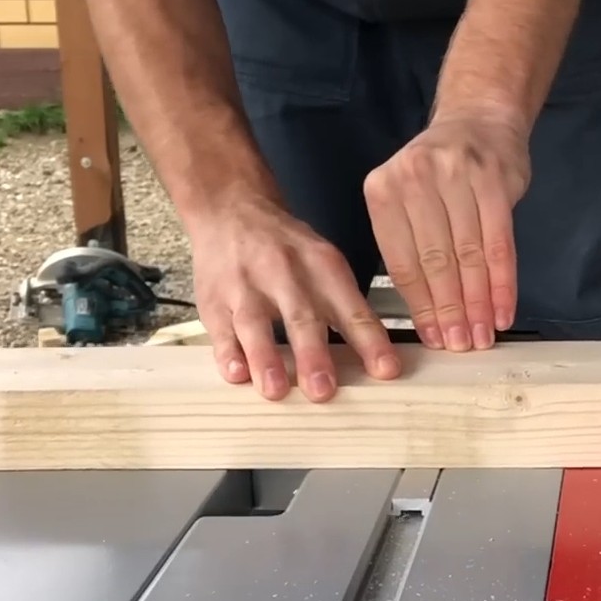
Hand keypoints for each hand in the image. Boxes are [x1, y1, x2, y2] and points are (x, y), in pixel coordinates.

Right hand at [188, 197, 400, 401]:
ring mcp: (245, 287)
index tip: (386, 370)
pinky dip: (227, 352)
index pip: (352, 309)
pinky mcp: (215, 300)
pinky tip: (236, 374)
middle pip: (301, 317)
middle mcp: (284, 274)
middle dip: (313, 356)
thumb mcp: (325, 264)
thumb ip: (348, 310)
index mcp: (322, 267)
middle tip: (323, 391)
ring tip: (276, 390)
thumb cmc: (285, 248)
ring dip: (266, 359)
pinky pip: (220, 328)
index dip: (370, 341)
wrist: (231, 209)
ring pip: (256, 323)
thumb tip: (375, 361)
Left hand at [363, 110, 528, 350]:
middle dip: (450, 310)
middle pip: (435, 260)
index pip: (401, 261)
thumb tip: (427, 316)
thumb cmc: (440, 172)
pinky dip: (503, 282)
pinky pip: (499, 242)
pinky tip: (503, 309)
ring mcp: (456, 175)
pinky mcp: (493, 178)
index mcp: (382, 190)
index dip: (420, 306)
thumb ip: (411, 246)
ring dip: (478, 303)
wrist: (479, 120)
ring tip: (482, 335)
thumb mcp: (407, 200)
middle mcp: (414, 179)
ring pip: (468, 255)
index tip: (433, 338)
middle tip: (460, 345)